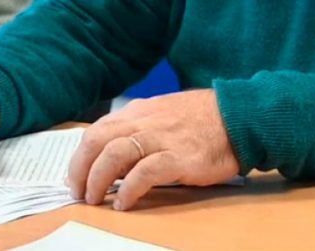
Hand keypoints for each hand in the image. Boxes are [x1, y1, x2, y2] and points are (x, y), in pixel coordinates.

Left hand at [67, 89, 240, 210]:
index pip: (96, 130)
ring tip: (94, 198)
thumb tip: (111, 154)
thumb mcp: (163, 114)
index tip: (75, 176)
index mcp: (138, 111)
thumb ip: (138, 128)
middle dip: (80, 168)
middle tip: (78, 191)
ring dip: (98, 178)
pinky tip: (123, 203)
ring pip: (115, 154)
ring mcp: (162, 138)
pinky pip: (145, 173)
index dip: (80, 156)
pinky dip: (129, 189)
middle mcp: (144, 121)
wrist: (238, 116)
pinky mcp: (180, 157)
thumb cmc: (202, 119)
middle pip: (97, 140)